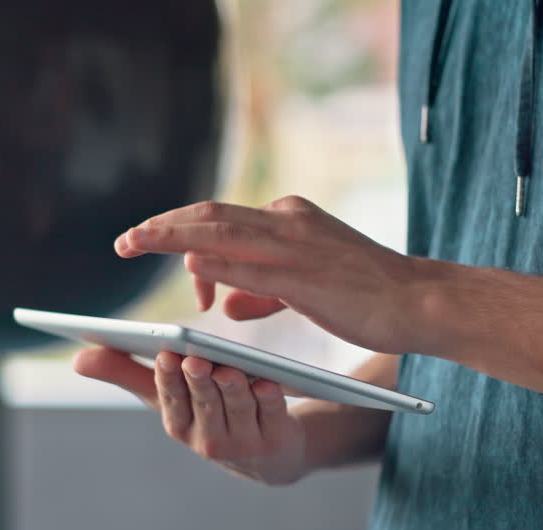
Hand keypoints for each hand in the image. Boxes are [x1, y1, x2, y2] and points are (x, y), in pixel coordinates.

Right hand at [73, 347, 308, 485]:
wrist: (268, 454)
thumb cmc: (209, 414)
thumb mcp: (169, 396)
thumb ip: (127, 373)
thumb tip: (77, 358)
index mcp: (179, 425)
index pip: (170, 401)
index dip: (168, 380)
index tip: (165, 356)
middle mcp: (208, 440)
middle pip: (204, 405)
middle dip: (198, 383)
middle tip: (193, 359)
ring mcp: (244, 443)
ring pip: (237, 410)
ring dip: (233, 389)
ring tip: (228, 368)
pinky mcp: (276, 441)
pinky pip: (273, 415)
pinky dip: (270, 399)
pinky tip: (267, 381)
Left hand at [114, 195, 427, 354]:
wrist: (418, 302)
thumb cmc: (368, 297)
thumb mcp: (306, 288)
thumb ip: (261, 292)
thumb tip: (222, 303)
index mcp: (288, 219)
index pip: (222, 221)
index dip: (186, 240)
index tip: (174, 269)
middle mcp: (287, 222)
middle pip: (209, 214)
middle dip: (161, 227)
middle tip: (123, 241)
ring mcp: (295, 245)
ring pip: (219, 230)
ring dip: (171, 236)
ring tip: (133, 243)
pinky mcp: (305, 275)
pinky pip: (250, 265)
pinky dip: (215, 263)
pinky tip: (188, 266)